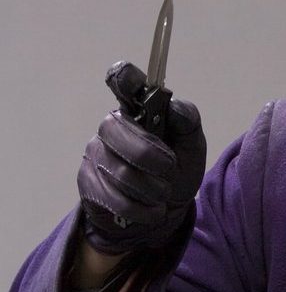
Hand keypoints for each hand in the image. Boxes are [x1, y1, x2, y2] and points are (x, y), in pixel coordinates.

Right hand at [77, 61, 206, 254]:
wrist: (163, 213)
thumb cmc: (177, 173)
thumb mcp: (192, 148)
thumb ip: (188, 123)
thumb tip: (175, 107)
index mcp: (138, 110)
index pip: (123, 82)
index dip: (124, 78)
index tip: (128, 79)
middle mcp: (112, 126)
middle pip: (119, 130)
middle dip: (151, 157)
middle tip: (170, 171)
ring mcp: (95, 153)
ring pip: (119, 170)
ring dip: (151, 188)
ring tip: (162, 193)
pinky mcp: (88, 182)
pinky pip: (113, 198)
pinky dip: (141, 209)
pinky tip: (151, 210)